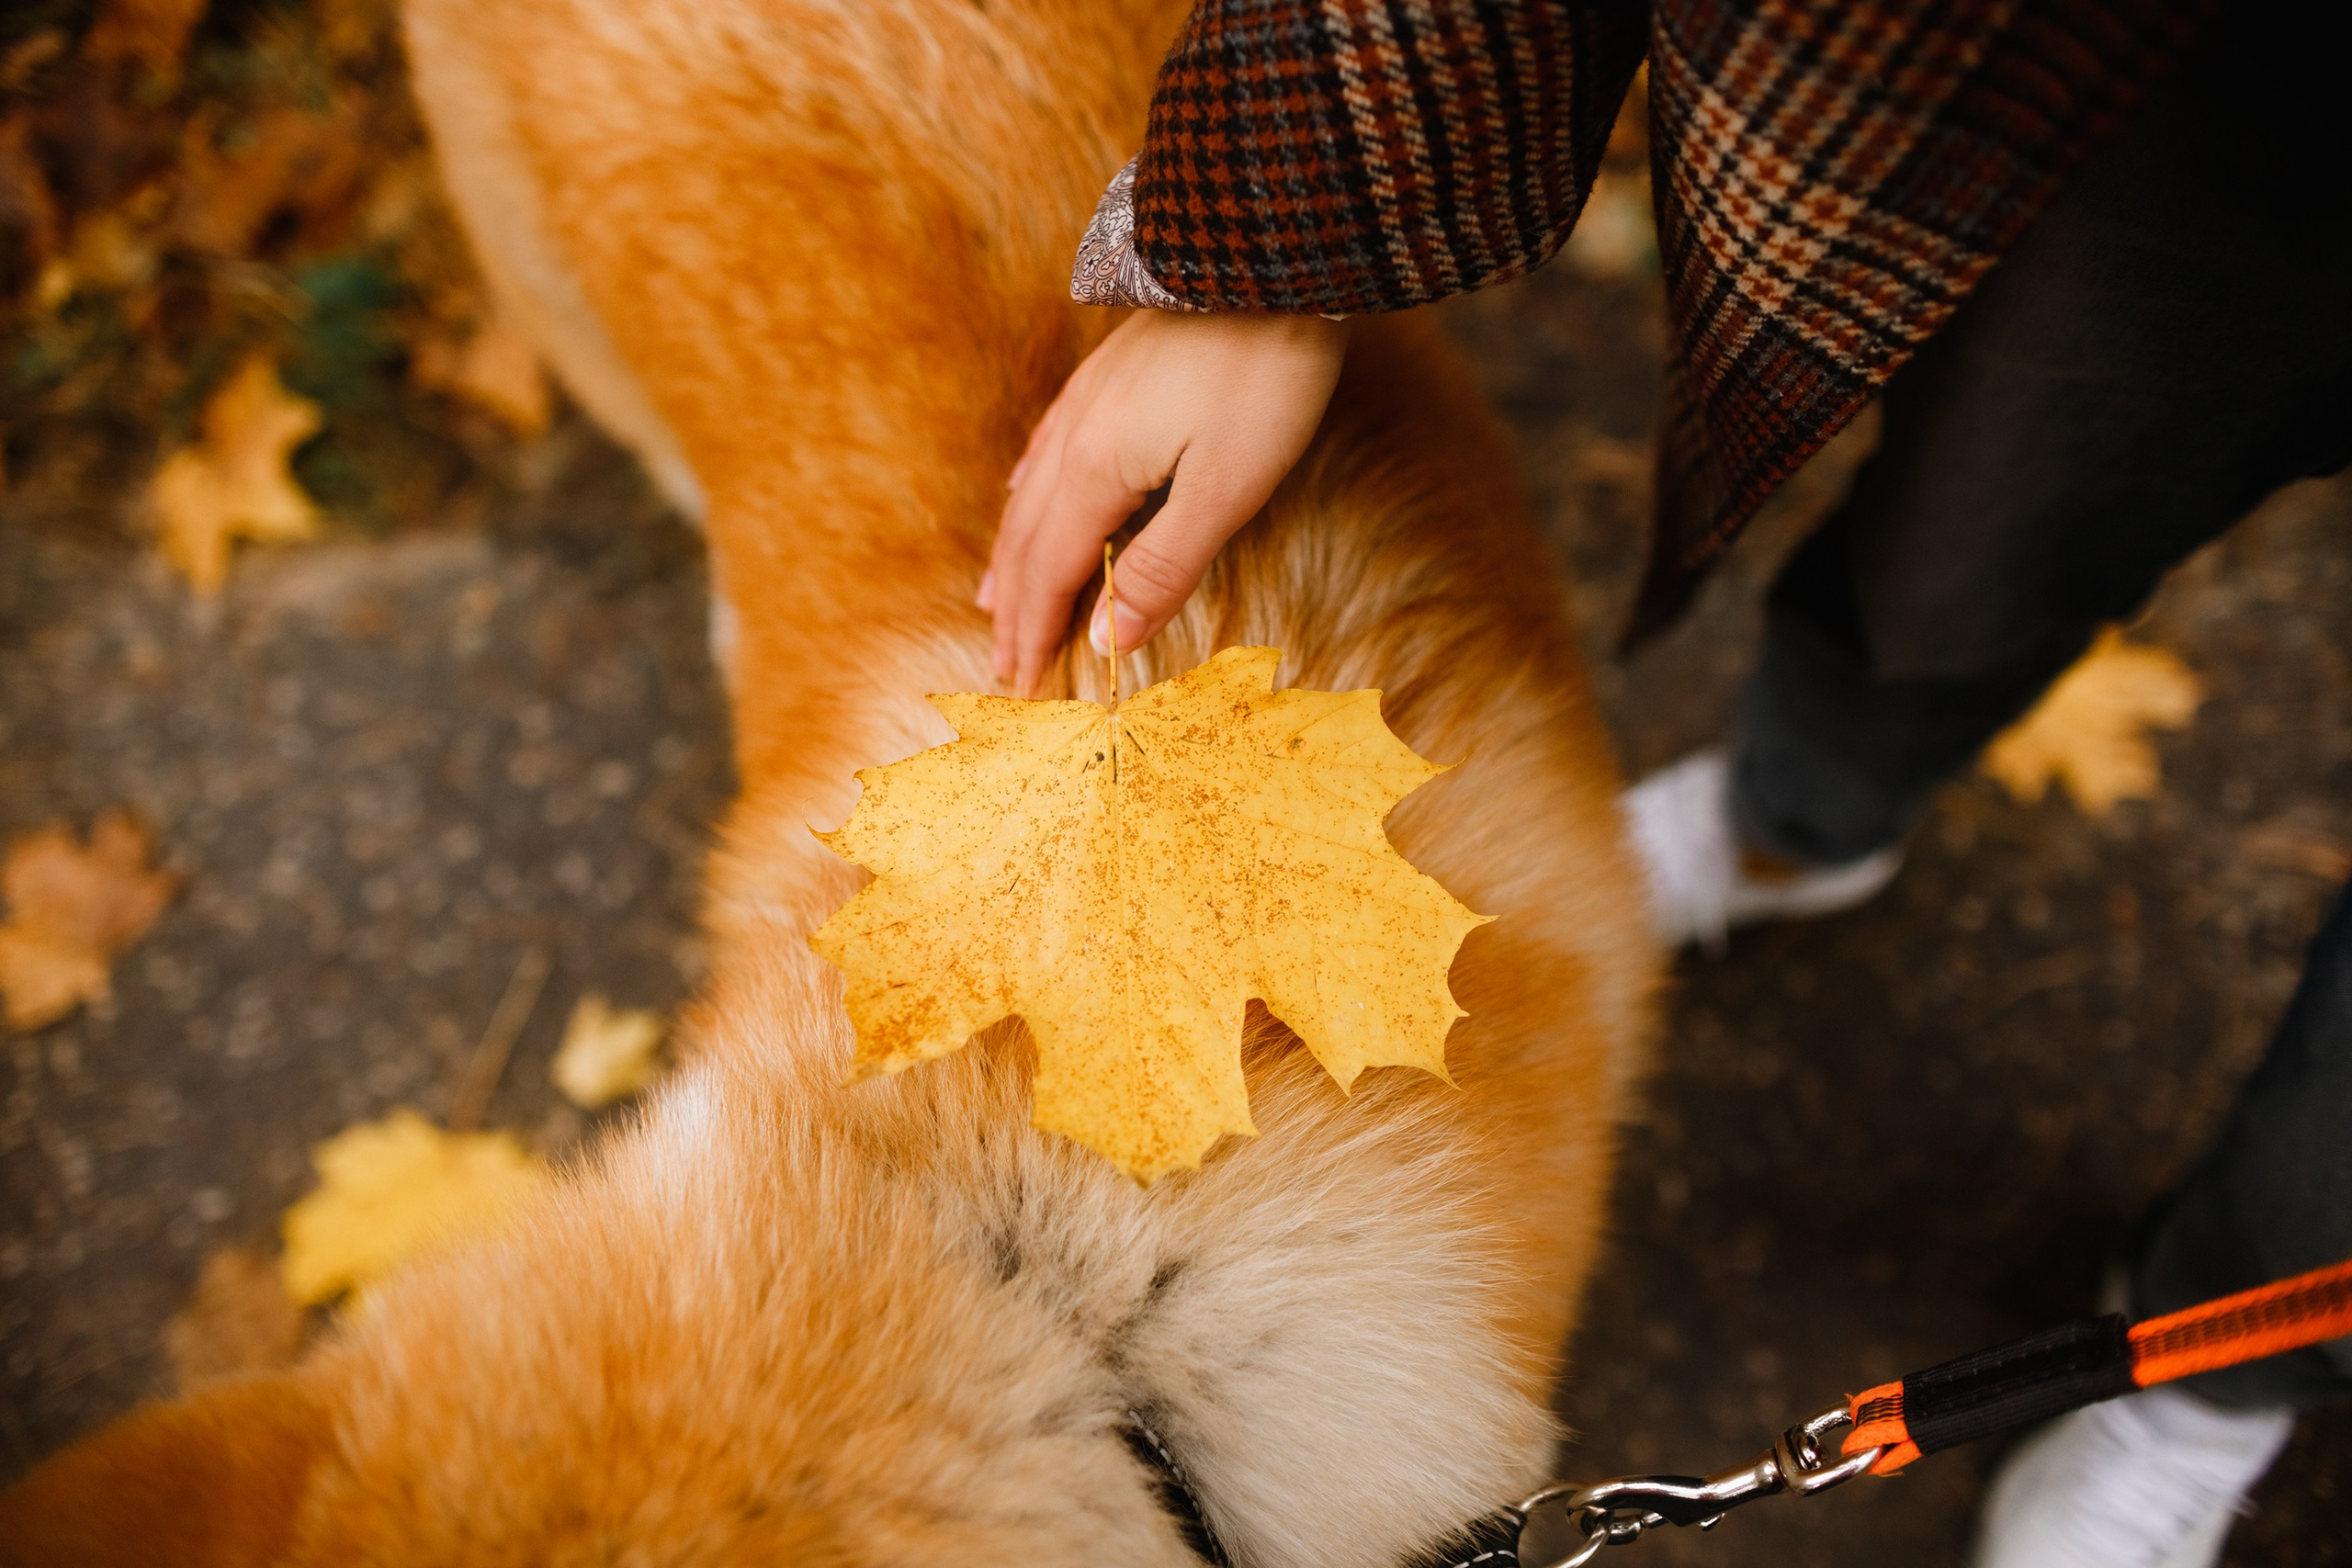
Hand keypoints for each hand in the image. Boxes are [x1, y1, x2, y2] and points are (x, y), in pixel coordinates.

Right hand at [984, 310, 1349, 693]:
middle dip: (1015, 608)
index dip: (1037, 633)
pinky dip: (1026, 494)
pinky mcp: (1109, 374)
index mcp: (1096, 472)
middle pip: (1029, 540)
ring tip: (994, 599)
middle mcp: (1075, 438)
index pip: (1053, 573)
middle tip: (1001, 663)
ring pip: (1029, 495)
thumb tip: (1108, 640)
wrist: (1271, 259)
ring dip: (1012, 557)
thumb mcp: (1226, 488)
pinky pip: (1045, 450)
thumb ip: (1163, 566)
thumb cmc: (1264, 377)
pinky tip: (1023, 492)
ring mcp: (1087, 400)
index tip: (1022, 684)